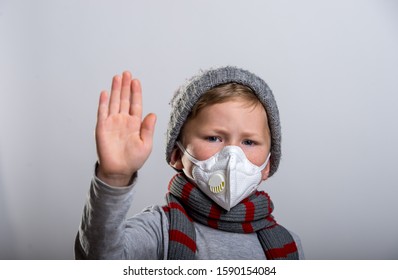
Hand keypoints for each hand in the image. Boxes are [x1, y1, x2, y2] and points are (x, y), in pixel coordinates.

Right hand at [95, 71, 155, 185]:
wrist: (119, 170)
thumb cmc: (134, 159)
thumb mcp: (146, 144)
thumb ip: (148, 129)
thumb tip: (153, 114)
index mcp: (135, 123)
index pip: (136, 104)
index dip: (136, 92)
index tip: (136, 81)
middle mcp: (123, 120)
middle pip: (124, 99)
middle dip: (125, 86)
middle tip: (126, 73)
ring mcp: (112, 122)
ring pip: (114, 102)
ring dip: (115, 90)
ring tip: (117, 77)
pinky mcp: (102, 128)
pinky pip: (102, 112)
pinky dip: (103, 102)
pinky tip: (105, 92)